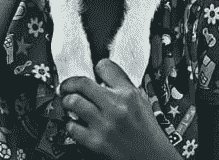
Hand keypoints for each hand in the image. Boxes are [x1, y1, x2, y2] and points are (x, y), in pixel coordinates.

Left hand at [60, 59, 178, 159]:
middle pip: (82, 83)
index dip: (97, 67)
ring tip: (68, 102)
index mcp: (128, 93)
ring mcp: (104, 124)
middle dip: (70, 83)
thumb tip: (105, 76)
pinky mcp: (96, 142)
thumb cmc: (147, 131)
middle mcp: (115, 106)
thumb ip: (124, 87)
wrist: (152, 157)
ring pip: (74, 102)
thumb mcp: (141, 100)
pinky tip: (74, 122)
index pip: (104, 67)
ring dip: (67, 101)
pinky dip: (70, 123)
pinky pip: (73, 127)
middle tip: (66, 86)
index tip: (93, 71)